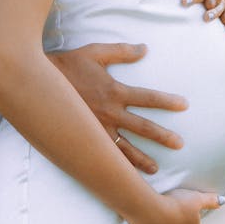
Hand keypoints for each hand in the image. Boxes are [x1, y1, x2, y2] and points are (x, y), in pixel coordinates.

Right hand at [49, 43, 187, 173]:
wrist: (40, 83)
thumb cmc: (68, 65)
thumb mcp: (95, 52)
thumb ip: (121, 51)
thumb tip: (144, 48)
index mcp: (114, 91)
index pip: (147, 97)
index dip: (167, 101)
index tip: (184, 105)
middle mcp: (109, 113)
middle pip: (142, 127)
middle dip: (162, 136)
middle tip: (180, 144)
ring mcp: (97, 129)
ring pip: (124, 148)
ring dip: (142, 159)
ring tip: (156, 169)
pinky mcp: (85, 138)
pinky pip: (104, 155)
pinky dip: (116, 165)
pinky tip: (124, 175)